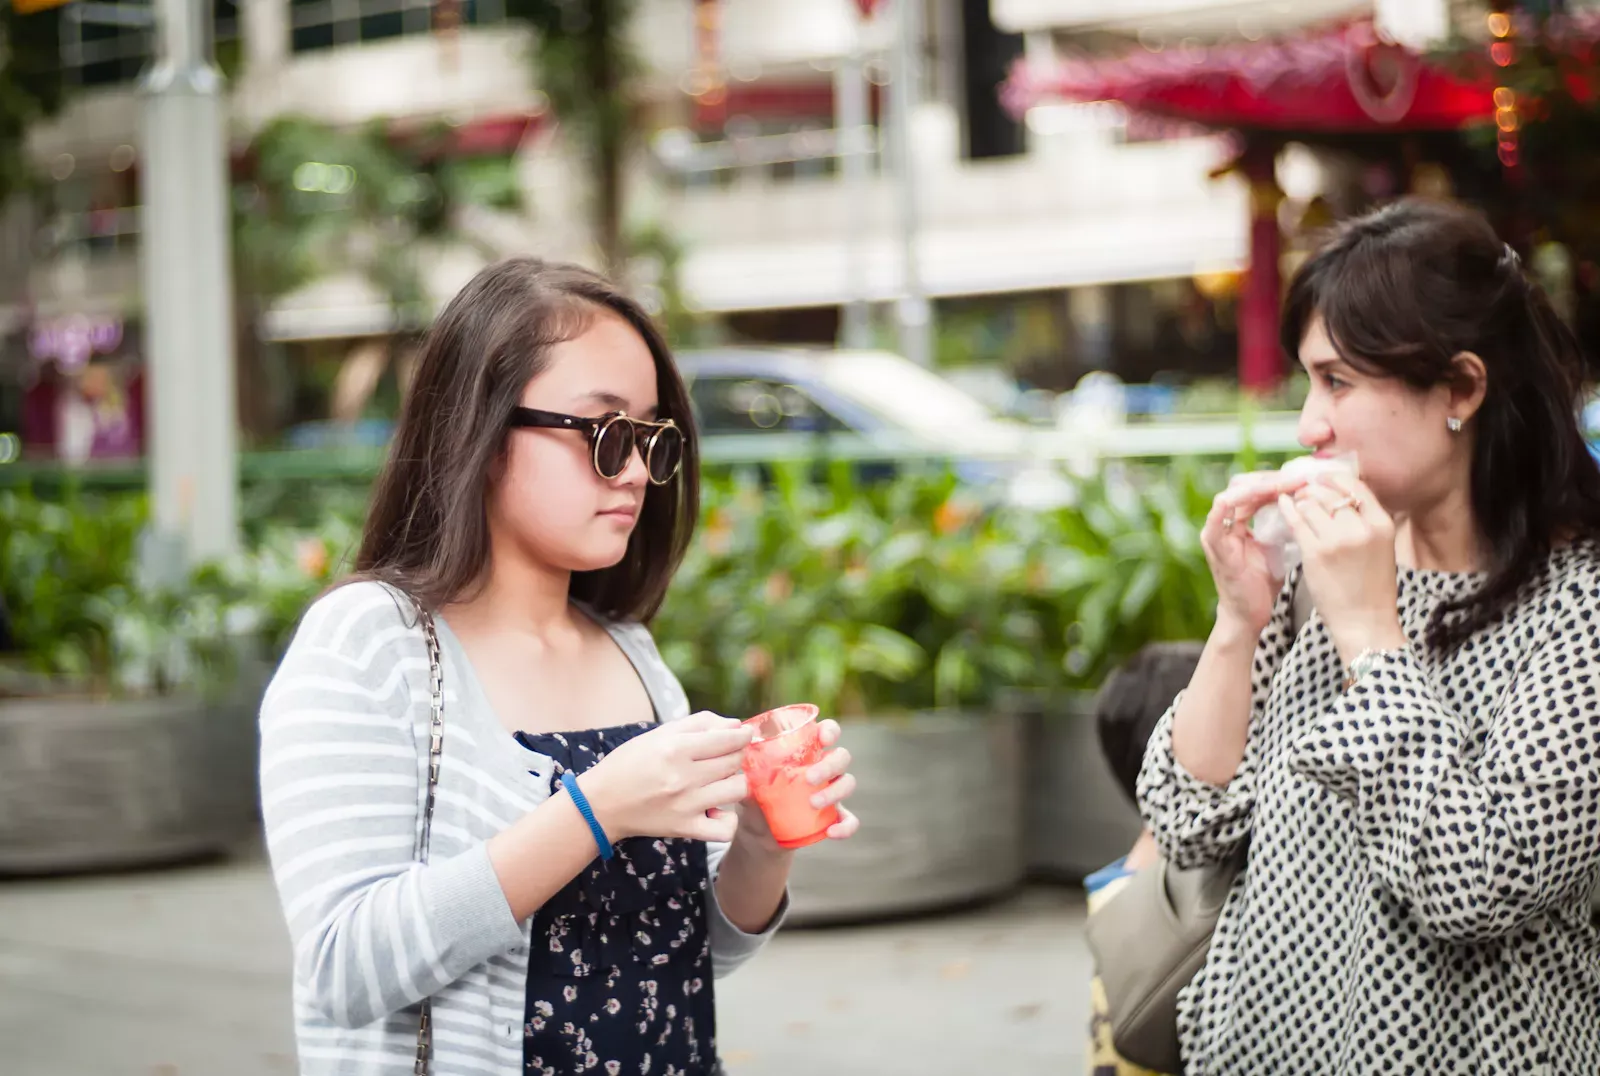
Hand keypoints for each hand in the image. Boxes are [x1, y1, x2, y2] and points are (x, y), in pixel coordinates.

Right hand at [580, 711, 752, 843]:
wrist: (601, 804)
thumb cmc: (629, 764)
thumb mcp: (658, 734)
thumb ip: (699, 724)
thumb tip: (736, 725)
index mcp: (675, 748)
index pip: (728, 739)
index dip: (743, 735)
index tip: (745, 735)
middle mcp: (682, 777)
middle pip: (734, 762)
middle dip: (736, 755)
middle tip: (724, 756)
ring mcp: (686, 805)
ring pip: (737, 790)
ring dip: (734, 782)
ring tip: (719, 780)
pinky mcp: (685, 829)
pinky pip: (726, 828)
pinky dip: (728, 819)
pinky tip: (717, 809)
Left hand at [733, 719, 860, 853]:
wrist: (757, 832)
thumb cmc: (754, 795)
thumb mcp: (746, 781)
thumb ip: (743, 768)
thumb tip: (737, 754)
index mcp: (806, 751)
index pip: (827, 732)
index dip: (830, 731)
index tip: (823, 739)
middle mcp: (823, 767)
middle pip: (841, 757)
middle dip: (830, 765)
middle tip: (809, 778)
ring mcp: (831, 792)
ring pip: (848, 783)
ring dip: (835, 792)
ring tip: (813, 803)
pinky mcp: (832, 817)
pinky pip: (850, 820)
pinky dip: (846, 826)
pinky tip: (832, 832)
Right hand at [1201, 470, 1308, 634]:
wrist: (1249, 615)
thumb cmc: (1263, 584)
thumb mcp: (1276, 546)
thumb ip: (1283, 524)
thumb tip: (1308, 501)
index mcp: (1237, 522)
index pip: (1255, 490)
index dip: (1279, 481)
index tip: (1305, 477)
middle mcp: (1223, 523)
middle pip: (1243, 486)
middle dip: (1271, 478)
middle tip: (1298, 476)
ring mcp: (1216, 532)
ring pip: (1233, 494)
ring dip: (1260, 486)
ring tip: (1286, 483)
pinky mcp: (1214, 544)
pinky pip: (1219, 514)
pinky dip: (1236, 499)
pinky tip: (1261, 492)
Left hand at [1276, 474, 1407, 662]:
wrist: (1365, 621)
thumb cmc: (1371, 586)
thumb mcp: (1380, 547)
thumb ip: (1365, 521)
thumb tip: (1342, 495)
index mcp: (1382, 524)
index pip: (1355, 486)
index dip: (1333, 479)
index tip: (1321, 479)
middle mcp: (1361, 528)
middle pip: (1330, 492)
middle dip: (1312, 488)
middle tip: (1302, 490)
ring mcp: (1337, 540)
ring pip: (1310, 504)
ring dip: (1299, 500)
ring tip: (1293, 501)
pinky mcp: (1315, 552)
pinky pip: (1296, 521)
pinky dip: (1287, 510)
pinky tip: (1282, 505)